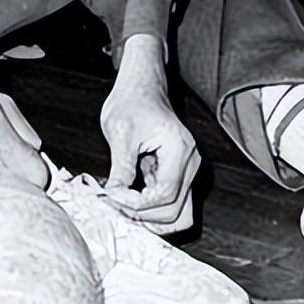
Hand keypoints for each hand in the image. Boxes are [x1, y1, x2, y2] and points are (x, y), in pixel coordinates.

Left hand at [100, 34, 199, 234]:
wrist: (141, 85)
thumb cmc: (132, 100)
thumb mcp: (120, 132)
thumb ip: (120, 168)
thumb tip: (114, 196)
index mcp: (180, 149)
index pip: (165, 195)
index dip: (137, 204)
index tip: (112, 197)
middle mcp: (190, 162)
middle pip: (176, 211)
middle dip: (143, 215)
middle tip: (115, 205)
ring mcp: (187, 169)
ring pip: (179, 213)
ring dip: (151, 219)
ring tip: (124, 208)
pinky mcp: (179, 173)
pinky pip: (173, 202)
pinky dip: (154, 209)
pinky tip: (131, 201)